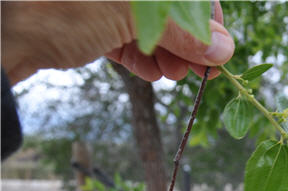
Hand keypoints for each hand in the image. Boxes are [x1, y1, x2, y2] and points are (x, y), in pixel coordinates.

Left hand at [1, 1, 233, 83]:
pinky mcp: (82, 15)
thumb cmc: (52, 9)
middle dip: (185, 41)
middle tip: (195, 74)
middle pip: (168, 6)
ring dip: (166, 52)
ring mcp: (101, 1)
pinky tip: (148, 72)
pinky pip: (122, 31)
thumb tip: (223, 49)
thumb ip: (179, 31)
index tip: (216, 53)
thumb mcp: (126, 17)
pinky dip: (140, 53)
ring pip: (147, 21)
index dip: (207, 20)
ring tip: (170, 76)